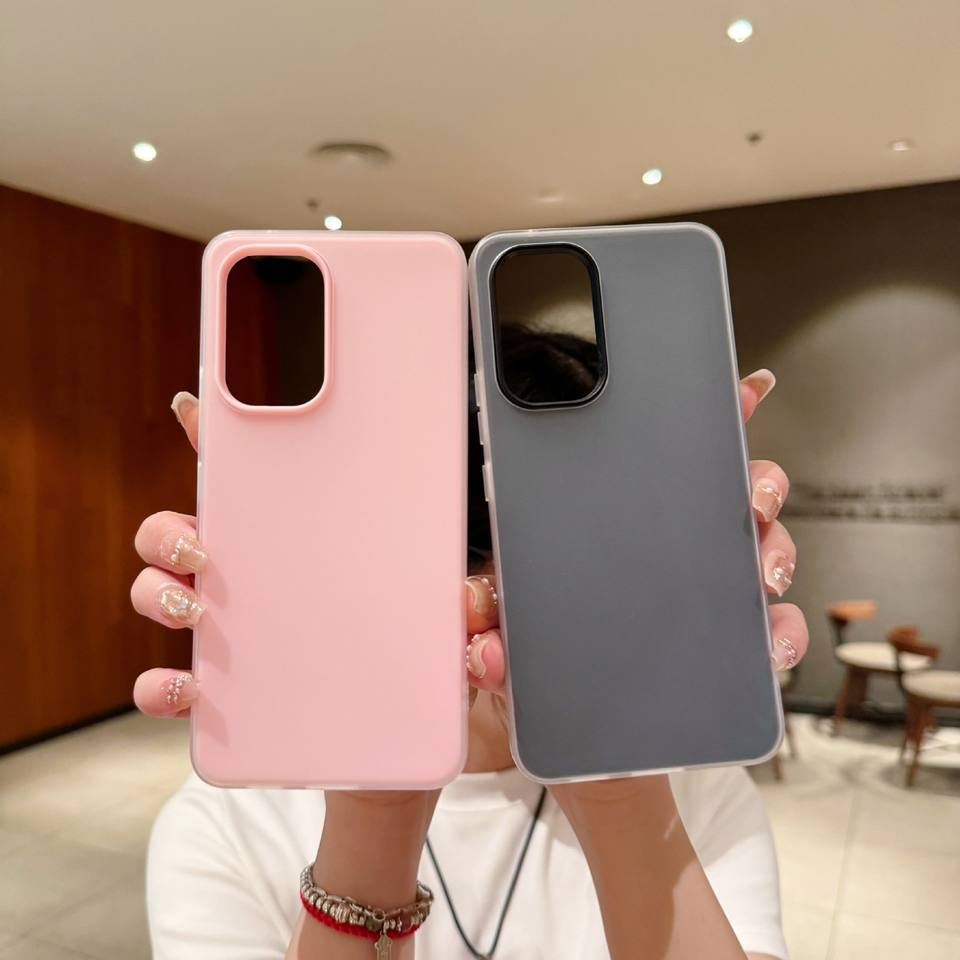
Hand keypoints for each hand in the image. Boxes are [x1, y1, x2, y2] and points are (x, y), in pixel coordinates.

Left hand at [464, 369, 809, 747]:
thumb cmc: (544, 681)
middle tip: (749, 495)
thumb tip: (474, 614)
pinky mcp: (730, 651)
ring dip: (775, 549)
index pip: (663, 459)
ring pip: (764, 551)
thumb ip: (487, 620)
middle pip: (731, 495)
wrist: (579, 756)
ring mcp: (706, 599)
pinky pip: (774, 632)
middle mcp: (671, 554)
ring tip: (760, 569)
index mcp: (619, 533)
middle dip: (755, 482)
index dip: (708, 415)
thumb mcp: (505, 638)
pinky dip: (784, 633)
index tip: (738, 388)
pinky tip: (769, 641)